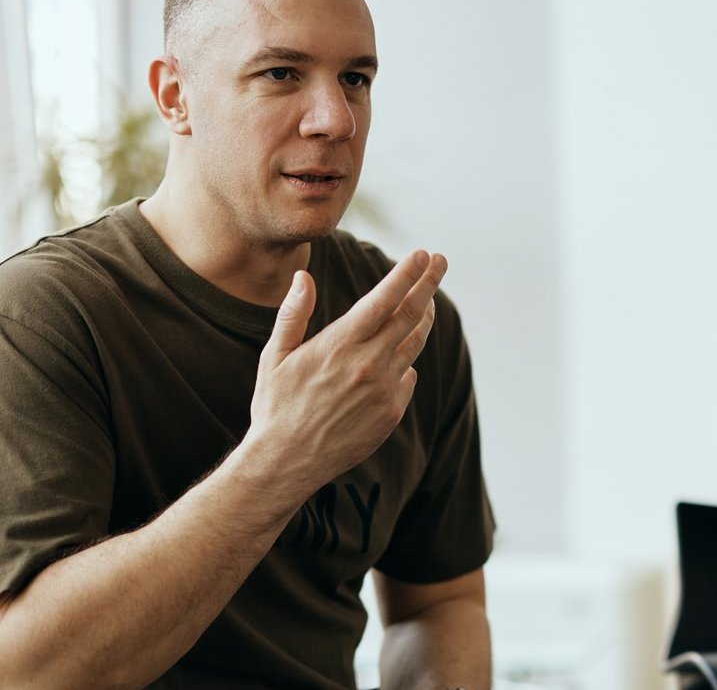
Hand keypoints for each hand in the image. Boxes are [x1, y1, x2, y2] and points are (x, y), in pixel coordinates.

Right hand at [248, 250, 447, 490]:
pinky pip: (408, 376)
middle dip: (428, 283)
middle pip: (410, 315)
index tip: (422, 254)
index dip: (406, 274)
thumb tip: (303, 277)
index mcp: (338, 345)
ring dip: (424, 318)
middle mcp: (367, 365)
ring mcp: (383, 390)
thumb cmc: (276, 406)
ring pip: (414, 344)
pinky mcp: (391, 413)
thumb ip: (293, 314)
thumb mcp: (275, 357)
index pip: (383, 299)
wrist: (286, 463)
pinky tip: (398, 355)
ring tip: (428, 300)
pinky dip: (405, 360)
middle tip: (441, 261)